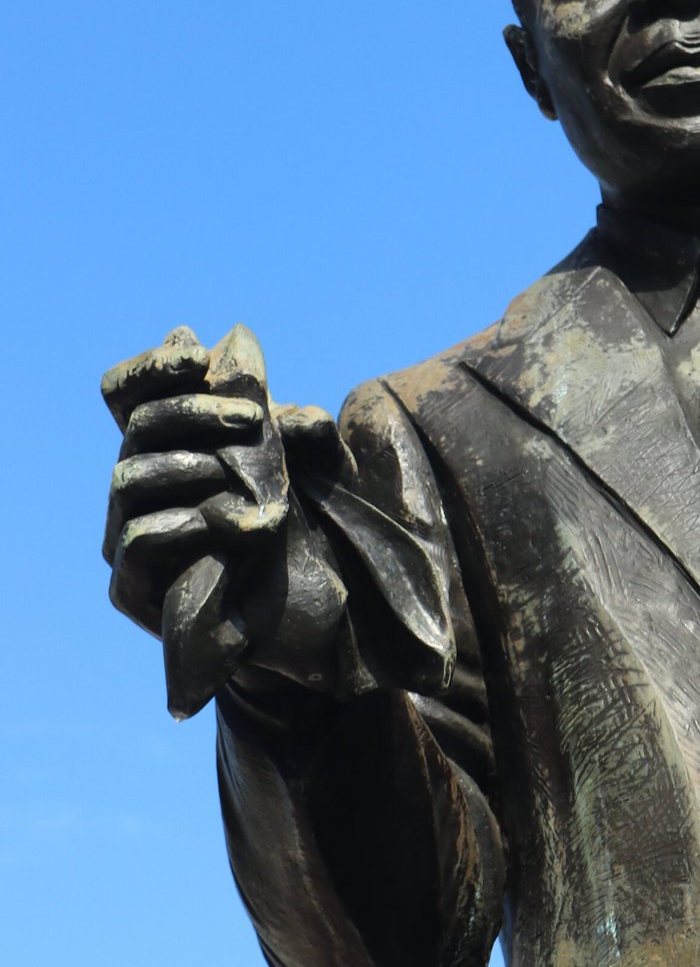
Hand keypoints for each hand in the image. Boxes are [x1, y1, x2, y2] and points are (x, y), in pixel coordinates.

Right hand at [103, 325, 347, 715]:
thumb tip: (243, 346)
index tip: (199, 354)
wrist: (301, 620)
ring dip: (193, 467)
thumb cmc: (299, 532)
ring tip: (245, 479)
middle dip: (195, 410)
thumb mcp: (306, 466)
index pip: (132, 393)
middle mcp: (140, 485)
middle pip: (137, 425)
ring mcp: (127, 535)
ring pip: (130, 477)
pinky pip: (139, 541)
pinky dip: (185, 523)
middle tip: (253, 417)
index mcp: (172, 448)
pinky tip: (228, 525)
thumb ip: (280, 414)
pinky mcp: (133, 587)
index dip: (153, 366)